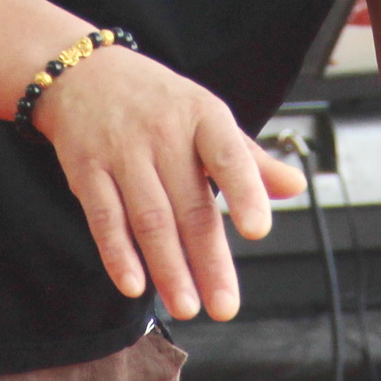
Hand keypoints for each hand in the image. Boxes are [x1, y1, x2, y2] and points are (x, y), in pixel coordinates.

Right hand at [33, 43, 307, 320]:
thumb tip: (297, 187)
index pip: (228, 154)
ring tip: (188, 306)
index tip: (259, 231)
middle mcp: (163, 132)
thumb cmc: (159, 103)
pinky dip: (118, 254)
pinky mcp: (86, 169)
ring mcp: (122, 151)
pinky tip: (134, 285)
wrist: (83, 74)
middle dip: (208, 260)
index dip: (244, 191)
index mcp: (203, 115)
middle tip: (225, 307)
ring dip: (168, 268)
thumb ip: (250, 159)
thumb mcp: (207, 116)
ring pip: (149, 218)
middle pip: (189, 204)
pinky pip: (104, 217)